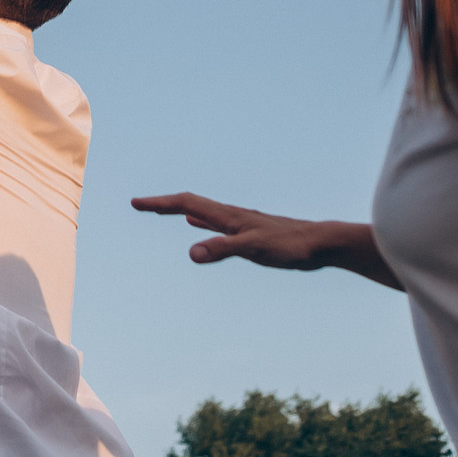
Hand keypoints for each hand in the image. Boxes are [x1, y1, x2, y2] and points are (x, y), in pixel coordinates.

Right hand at [131, 192, 400, 286]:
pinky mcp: (249, 231)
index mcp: (228, 216)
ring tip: (162, 210)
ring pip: (202, 211)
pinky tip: (197, 224)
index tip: (136, 203)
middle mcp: (231, 215)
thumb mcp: (255, 249)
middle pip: (190, 203)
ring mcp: (240, 222)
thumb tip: (191, 252)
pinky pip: (215, 221)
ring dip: (178, 209)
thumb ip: (223, 249)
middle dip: (163, 203)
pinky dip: (199, 220)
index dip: (160, 203)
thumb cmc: (290, 246)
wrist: (321, 243)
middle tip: (139, 205)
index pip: (186, 204)